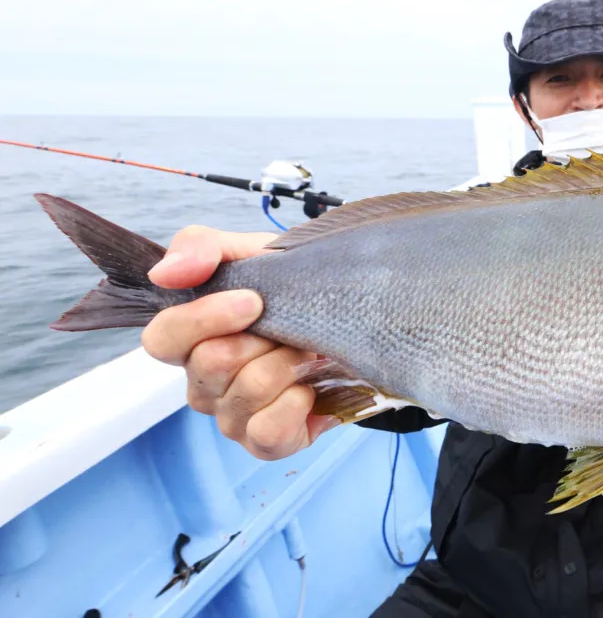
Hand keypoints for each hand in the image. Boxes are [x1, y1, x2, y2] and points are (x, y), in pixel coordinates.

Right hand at [140, 226, 336, 460]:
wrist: (352, 322)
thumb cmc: (293, 291)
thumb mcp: (252, 253)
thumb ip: (201, 247)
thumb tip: (166, 273)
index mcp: (189, 339)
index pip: (162, 338)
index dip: (204, 319)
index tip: (254, 301)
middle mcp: (202, 383)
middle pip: (213, 362)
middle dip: (265, 336)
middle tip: (293, 326)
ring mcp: (231, 416)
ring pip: (250, 390)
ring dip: (290, 362)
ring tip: (307, 351)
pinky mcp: (265, 443)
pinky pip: (268, 431)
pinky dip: (298, 403)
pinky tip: (311, 387)